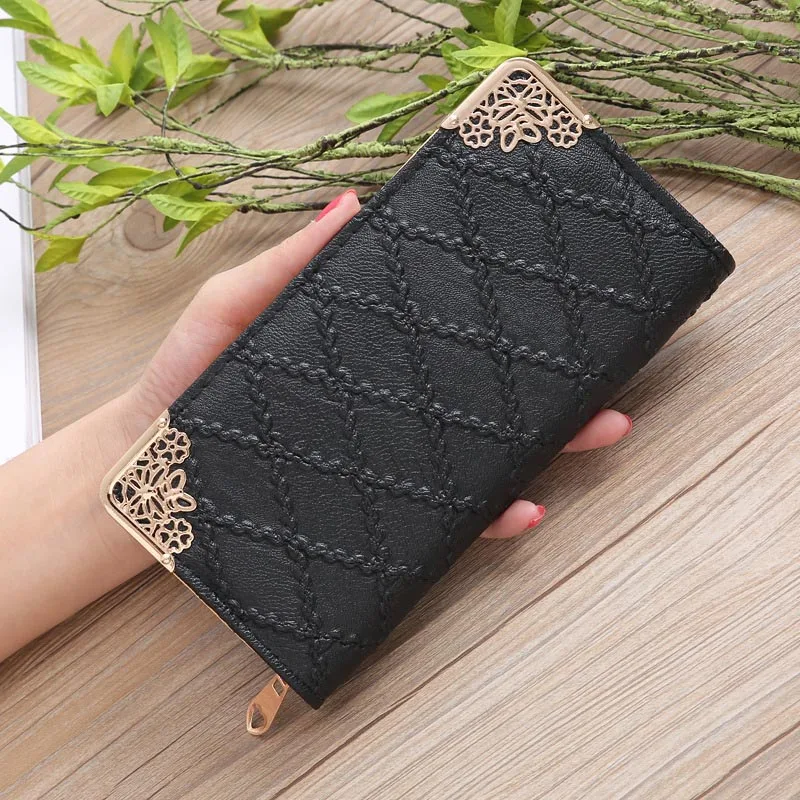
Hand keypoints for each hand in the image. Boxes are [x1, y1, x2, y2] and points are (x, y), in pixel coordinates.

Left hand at [132, 189, 631, 539]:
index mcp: (371, 360)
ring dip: (546, 451)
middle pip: (484, 400)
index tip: (555, 305)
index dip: (500, 329)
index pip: (448, 341)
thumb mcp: (231, 309)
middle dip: (554, 393)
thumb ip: (289, 267)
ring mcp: (388, 463)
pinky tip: (521, 509)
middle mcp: (391, 411)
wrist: (147, 476)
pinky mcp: (374, 514)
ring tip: (594, 433)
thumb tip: (352, 207)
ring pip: (483, 460)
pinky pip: (442, 521)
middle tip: (608, 381)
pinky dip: (486, 518)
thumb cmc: (186, 383)